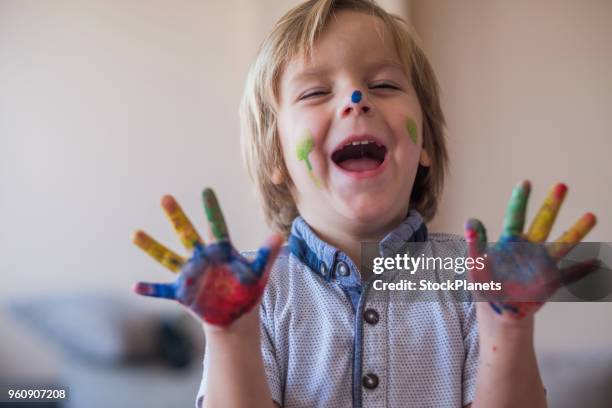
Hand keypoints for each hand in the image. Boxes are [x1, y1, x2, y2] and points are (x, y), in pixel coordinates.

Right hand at [131, 188, 282, 326]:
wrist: (235, 314)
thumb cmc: (247, 289)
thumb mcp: (259, 273)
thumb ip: (266, 255)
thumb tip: (279, 235)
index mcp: (221, 251)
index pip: (217, 226)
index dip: (212, 210)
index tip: (207, 190)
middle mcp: (202, 257)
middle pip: (187, 233)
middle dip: (177, 217)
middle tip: (165, 197)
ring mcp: (190, 273)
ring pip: (168, 257)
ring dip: (152, 247)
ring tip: (136, 233)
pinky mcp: (183, 292)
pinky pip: (163, 290)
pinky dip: (151, 289)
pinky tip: (135, 287)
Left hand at [465, 181, 597, 318]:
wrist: (498, 308)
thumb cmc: (485, 283)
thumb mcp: (475, 263)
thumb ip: (475, 243)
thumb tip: (470, 221)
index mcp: (510, 242)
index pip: (515, 216)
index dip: (519, 200)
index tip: (525, 182)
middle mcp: (529, 248)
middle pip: (542, 222)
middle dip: (551, 205)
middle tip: (562, 185)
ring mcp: (542, 265)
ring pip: (562, 244)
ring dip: (576, 231)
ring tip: (591, 216)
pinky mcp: (550, 283)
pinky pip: (570, 276)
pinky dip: (583, 270)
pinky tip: (597, 262)